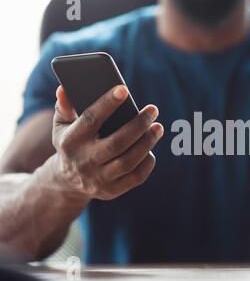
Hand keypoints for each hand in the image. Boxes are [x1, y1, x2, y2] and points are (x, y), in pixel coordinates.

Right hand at [51, 85, 163, 200]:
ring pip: (129, 161)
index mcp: (71, 141)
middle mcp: (84, 161)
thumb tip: (64, 89)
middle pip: (117, 143)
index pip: (91, 119)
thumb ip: (65, 107)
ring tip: (157, 127)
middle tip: (153, 110)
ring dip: (147, 143)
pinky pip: (136, 177)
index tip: (124, 90)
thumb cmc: (72, 143)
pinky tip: (152, 148)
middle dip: (138, 125)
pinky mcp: (112, 191)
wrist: (67, 181)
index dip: (107, 103)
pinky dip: (147, 162)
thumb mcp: (62, 126)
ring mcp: (98, 179)